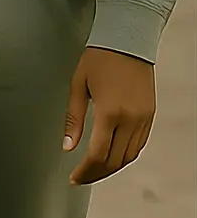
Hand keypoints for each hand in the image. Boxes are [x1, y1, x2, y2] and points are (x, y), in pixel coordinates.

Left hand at [64, 45, 155, 185]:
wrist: (127, 40)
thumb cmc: (100, 58)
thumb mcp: (78, 85)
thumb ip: (73, 119)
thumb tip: (67, 146)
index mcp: (109, 112)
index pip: (98, 155)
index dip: (85, 171)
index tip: (74, 177)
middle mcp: (130, 119)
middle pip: (114, 162)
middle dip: (96, 174)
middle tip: (82, 177)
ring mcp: (143, 119)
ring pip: (129, 156)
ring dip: (111, 167)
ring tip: (95, 169)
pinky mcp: (150, 116)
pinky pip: (139, 145)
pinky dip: (125, 155)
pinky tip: (113, 155)